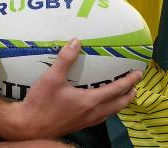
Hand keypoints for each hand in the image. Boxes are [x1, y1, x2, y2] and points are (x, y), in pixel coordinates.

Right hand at [10, 38, 141, 139]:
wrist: (28, 126)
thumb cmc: (41, 102)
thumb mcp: (52, 77)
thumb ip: (65, 59)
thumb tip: (76, 41)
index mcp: (89, 101)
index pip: (115, 90)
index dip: (128, 81)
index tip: (139, 73)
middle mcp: (92, 113)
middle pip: (118, 104)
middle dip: (129, 94)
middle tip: (136, 85)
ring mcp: (86, 121)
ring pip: (111, 113)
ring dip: (120, 103)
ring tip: (125, 95)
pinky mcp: (79, 125)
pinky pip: (101, 117)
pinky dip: (109, 110)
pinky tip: (103, 106)